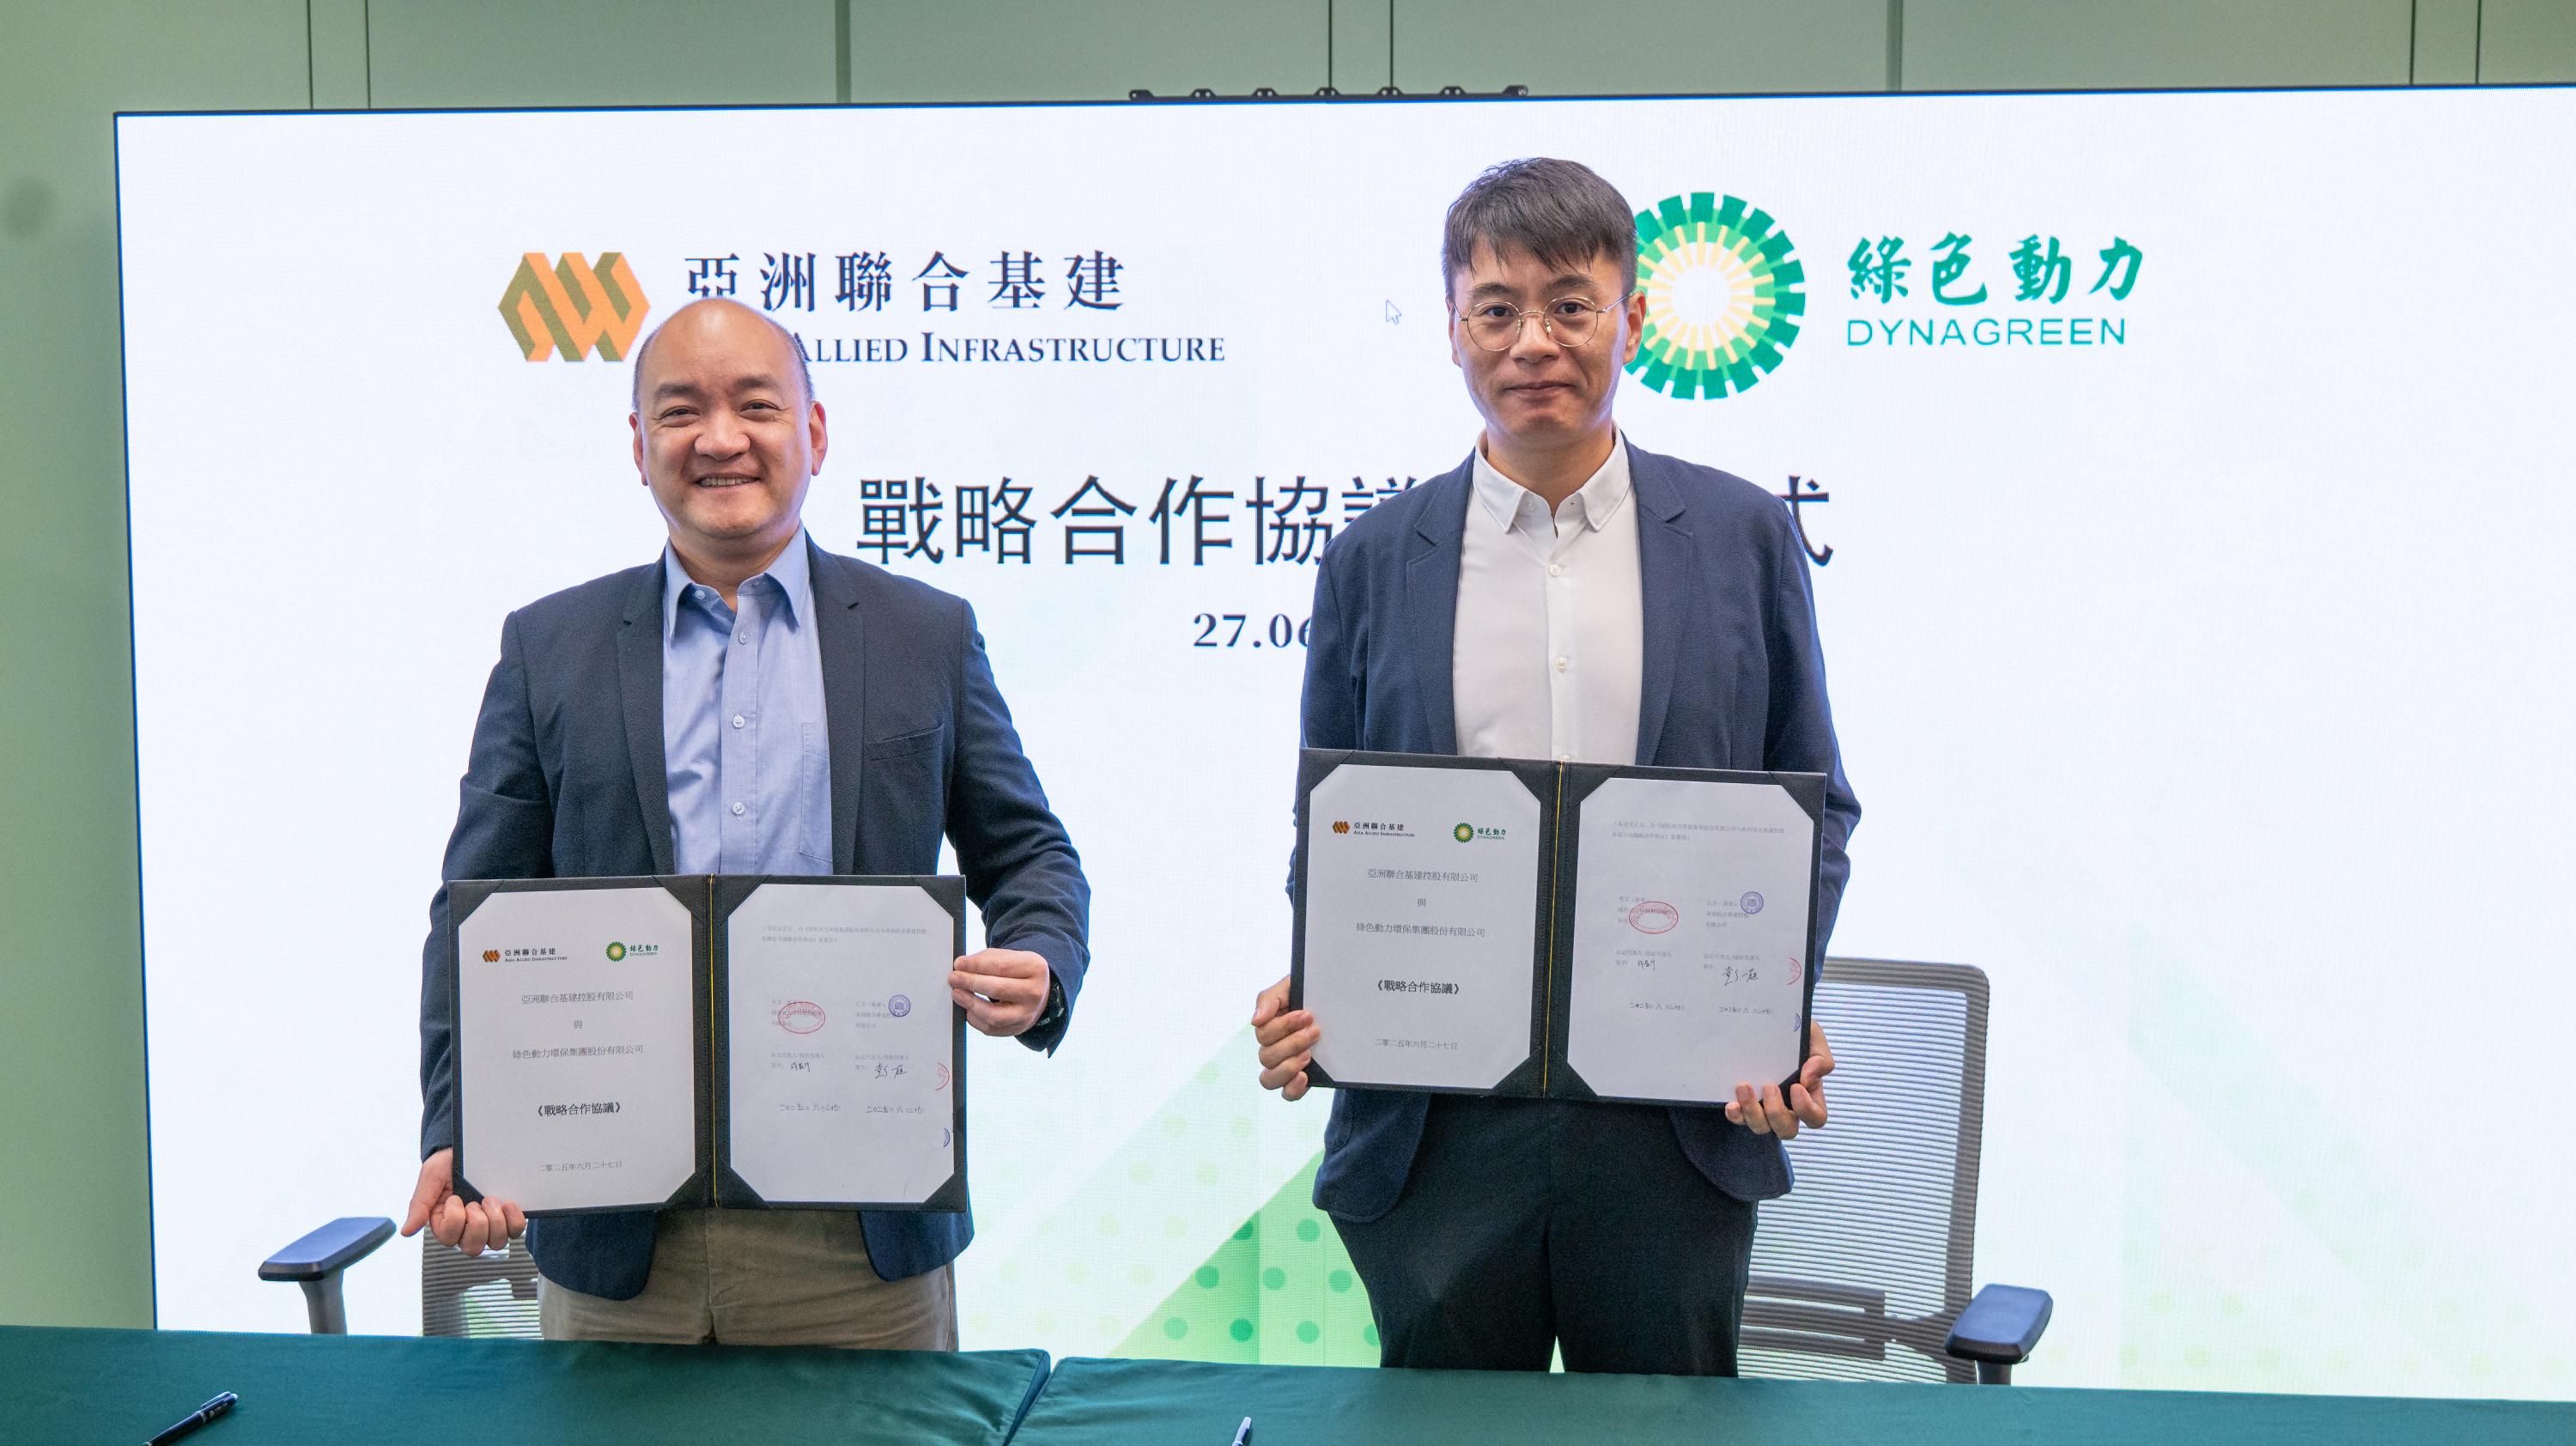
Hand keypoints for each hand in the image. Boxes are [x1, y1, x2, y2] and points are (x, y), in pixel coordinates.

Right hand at [400, 1148, 524, 1253]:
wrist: (472, 1147)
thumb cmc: (448, 1164)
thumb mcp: (431, 1177)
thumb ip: (419, 1204)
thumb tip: (406, 1232)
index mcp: (444, 1222)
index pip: (448, 1238)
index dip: (454, 1219)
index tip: (455, 1197)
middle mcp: (466, 1228)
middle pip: (473, 1247)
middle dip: (477, 1223)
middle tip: (476, 1201)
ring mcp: (488, 1225)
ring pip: (496, 1243)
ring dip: (496, 1222)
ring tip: (492, 1199)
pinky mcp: (506, 1218)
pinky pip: (515, 1231)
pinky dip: (514, 1220)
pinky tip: (509, 1204)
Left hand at [950, 948, 1050, 1036]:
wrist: (1037, 992)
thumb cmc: (1018, 972)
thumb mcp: (1009, 958)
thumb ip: (986, 959)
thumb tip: (961, 966)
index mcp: (1035, 968)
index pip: (1000, 966)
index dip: (975, 965)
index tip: (959, 964)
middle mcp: (1035, 993)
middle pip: (997, 989)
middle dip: (970, 983)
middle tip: (954, 979)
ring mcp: (1027, 1014)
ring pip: (994, 1015)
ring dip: (970, 1004)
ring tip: (957, 994)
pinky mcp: (1017, 1029)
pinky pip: (991, 1029)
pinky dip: (975, 1019)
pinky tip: (968, 1009)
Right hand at [1252, 975, 1318, 1101]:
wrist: (1340, 1008)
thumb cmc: (1311, 996)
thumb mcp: (1291, 988)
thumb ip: (1269, 999)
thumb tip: (1255, 1020)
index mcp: (1268, 1026)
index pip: (1263, 1033)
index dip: (1284, 1026)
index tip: (1307, 1015)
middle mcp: (1272, 1048)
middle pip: (1266, 1056)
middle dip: (1292, 1043)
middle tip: (1315, 1032)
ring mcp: (1284, 1066)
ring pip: (1269, 1078)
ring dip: (1288, 1066)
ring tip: (1309, 1055)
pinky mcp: (1298, 1081)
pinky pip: (1286, 1094)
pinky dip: (1292, 1088)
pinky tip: (1304, 1077)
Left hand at [1725, 1020, 1833, 1139]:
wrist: (1764, 1020)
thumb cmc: (1794, 1032)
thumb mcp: (1813, 1037)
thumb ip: (1820, 1058)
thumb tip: (1807, 1080)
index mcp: (1808, 1094)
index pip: (1816, 1118)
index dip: (1807, 1110)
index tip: (1796, 1086)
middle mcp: (1787, 1106)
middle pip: (1787, 1130)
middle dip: (1777, 1112)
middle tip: (1769, 1086)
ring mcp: (1764, 1108)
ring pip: (1761, 1127)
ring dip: (1752, 1110)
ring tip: (1744, 1086)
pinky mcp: (1744, 1104)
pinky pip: (1740, 1119)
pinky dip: (1736, 1115)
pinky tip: (1732, 1103)